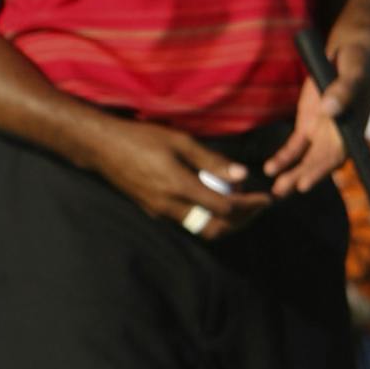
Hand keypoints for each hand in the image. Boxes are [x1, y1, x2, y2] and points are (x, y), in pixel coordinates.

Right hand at [81, 117, 272, 239]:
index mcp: (180, 187)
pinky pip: (188, 222)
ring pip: (201, 230)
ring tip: (241, 207)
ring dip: (225, 223)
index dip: (250, 206)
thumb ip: (212, 160)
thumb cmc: (141, 138)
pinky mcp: (155, 211)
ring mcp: (161, 212)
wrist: (103, 148)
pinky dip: (208, 217)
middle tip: (258, 208)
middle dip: (242, 222)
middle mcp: (171, 206)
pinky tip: (215, 200)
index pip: (225, 208)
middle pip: (215, 229)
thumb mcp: (180, 142)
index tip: (266, 198)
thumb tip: (242, 176)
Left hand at [266, 28, 369, 195]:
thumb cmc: (356, 59)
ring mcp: (323, 131)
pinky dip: (284, 158)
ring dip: (292, 173)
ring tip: (276, 189)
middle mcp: (338, 133)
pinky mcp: (309, 125)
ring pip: (307, 158)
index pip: (338, 154)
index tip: (305, 184)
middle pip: (319, 162)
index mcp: (352, 125)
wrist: (350, 49)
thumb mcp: (353, 70)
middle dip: (302, 177)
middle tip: (281, 191)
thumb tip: (331, 110)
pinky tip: (270, 168)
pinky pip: (296, 147)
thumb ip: (344, 90)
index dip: (322, 169)